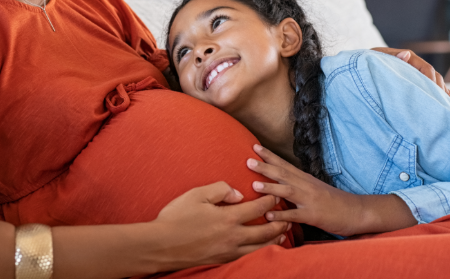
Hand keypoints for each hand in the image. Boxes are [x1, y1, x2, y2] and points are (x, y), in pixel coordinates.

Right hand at [152, 181, 289, 267]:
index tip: (275, 195)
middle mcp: (233, 236)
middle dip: (279, 223)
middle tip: (288, 217)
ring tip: (282, 234)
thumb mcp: (196, 194)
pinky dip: (260, 250)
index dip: (269, 201)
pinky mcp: (222, 259)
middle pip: (265, 230)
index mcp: (228, 218)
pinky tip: (261, 248)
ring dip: (274, 239)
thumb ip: (220, 189)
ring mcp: (229, 250)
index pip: (257, 208)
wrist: (161, 245)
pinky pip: (248, 256)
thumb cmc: (176, 217)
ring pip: (260, 247)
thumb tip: (238, 193)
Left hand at [248, 145, 416, 236]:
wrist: (357, 211)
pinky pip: (296, 216)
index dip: (269, 155)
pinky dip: (282, 215)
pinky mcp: (314, 215)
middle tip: (247, 160)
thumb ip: (297, 185)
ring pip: (288, 191)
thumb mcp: (314, 188)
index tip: (254, 146)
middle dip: (265, 166)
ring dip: (270, 187)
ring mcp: (310, 200)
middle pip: (283, 173)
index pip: (284, 164)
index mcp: (305, 179)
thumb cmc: (333, 201)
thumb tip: (279, 182)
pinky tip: (269, 216)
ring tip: (254, 184)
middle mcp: (306, 186)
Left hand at [372, 47, 449, 98]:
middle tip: (443, 101)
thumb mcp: (376, 58)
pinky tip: (448, 98)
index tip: (435, 92)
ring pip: (432, 80)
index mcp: (406, 57)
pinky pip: (427, 84)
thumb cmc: (367, 61)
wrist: (361, 65)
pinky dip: (437, 91)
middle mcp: (412, 63)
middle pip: (432, 74)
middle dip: (439, 87)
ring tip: (449, 102)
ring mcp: (412, 71)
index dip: (432, 79)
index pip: (425, 68)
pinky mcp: (411, 79)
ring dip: (440, 90)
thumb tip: (407, 54)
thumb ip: (391, 57)